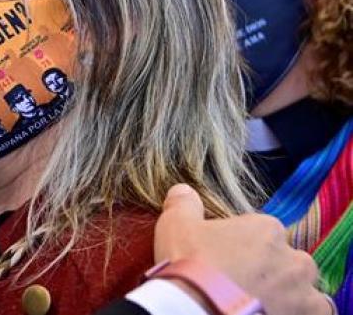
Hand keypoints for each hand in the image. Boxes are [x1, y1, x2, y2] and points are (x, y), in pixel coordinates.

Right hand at [154, 184, 329, 314]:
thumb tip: (183, 190)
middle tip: (244, 284)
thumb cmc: (190, 265)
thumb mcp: (175, 226)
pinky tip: (275, 312)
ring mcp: (303, 288)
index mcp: (265, 229)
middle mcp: (292, 256)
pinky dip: (301, 311)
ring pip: (303, 287)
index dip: (244, 248)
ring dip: (289, 293)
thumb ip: (183, 205)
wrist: (200, 309)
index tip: (228, 261)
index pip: (264, 233)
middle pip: (287, 260)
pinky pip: (317, 311)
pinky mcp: (309, 313)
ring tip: (261, 302)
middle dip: (271, 270)